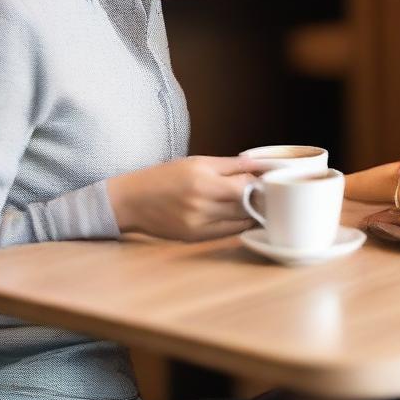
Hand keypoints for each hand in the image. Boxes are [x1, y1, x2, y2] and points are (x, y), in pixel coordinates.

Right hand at [107, 156, 259, 240]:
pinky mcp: (195, 238)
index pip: (246, 185)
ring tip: (254, 203)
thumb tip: (259, 164)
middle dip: (259, 197)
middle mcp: (201, 203)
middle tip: (266, 192)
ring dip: (251, 212)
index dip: (260, 182)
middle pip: (245, 204)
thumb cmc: (165, 176)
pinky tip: (240, 217)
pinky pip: (227, 233)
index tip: (266, 179)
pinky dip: (238, 225)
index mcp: (203, 180)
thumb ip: (231, 165)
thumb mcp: (197, 162)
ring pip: (240, 220)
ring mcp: (198, 223)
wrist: (132, 200)